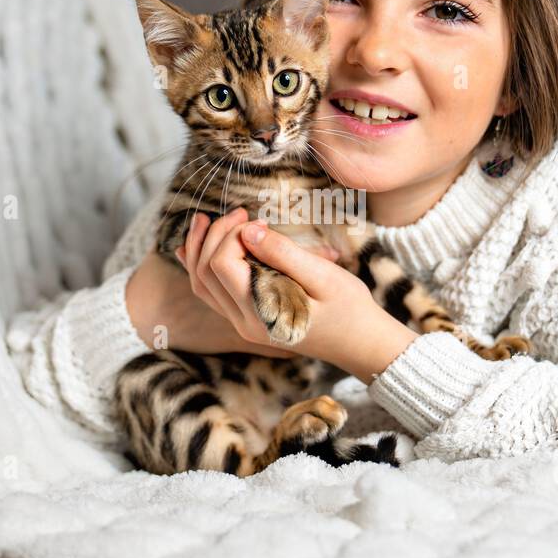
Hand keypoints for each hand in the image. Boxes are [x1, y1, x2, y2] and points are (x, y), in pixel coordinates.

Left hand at [179, 208, 418, 380]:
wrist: (361, 343)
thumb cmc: (349, 308)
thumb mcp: (324, 276)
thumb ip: (284, 254)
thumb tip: (248, 232)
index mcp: (262, 312)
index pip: (223, 265)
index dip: (233, 235)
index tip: (260, 221)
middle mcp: (245, 323)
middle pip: (205, 273)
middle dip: (214, 236)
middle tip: (240, 213)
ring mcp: (243, 324)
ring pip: (202, 285)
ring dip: (200, 250)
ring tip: (204, 221)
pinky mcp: (248, 319)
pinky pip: (212, 294)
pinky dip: (201, 268)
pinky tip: (196, 248)